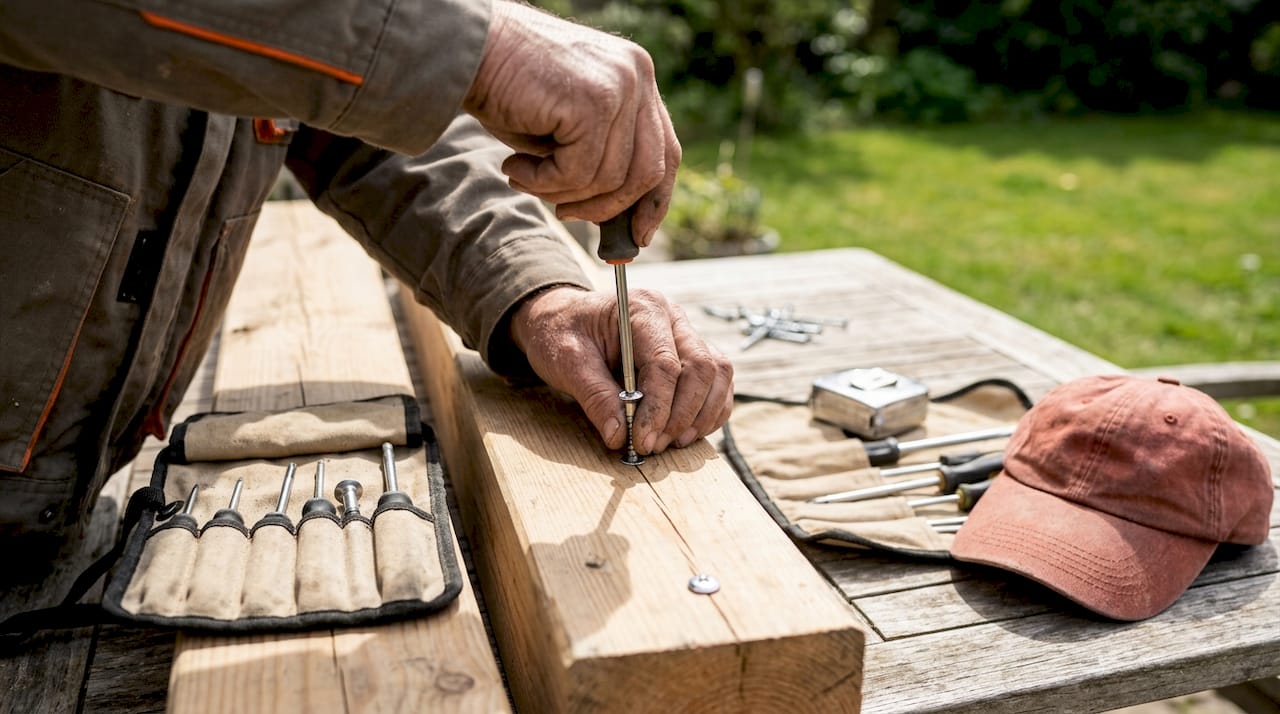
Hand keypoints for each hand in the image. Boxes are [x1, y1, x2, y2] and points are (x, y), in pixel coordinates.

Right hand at [463, 1, 679, 245]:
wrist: (464, 48)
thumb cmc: (506, 88)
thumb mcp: (566, 127)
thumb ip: (599, 156)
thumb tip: (619, 220)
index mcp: (637, 77)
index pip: (665, 151)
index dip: (655, 200)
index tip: (638, 235)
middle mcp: (637, 75)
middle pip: (648, 172)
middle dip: (608, 209)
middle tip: (566, 215)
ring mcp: (620, 85)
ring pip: (610, 179)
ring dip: (563, 193)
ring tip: (524, 177)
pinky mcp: (593, 102)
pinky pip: (579, 172)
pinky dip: (544, 183)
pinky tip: (514, 167)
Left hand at [510, 286, 733, 454]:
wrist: (562, 319)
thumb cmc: (562, 333)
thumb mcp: (568, 362)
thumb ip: (595, 396)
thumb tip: (619, 436)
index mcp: (642, 309)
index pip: (665, 363)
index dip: (658, 408)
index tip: (642, 440)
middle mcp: (672, 317)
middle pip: (701, 368)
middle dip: (683, 415)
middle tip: (655, 445)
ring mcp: (686, 333)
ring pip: (718, 374)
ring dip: (702, 414)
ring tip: (672, 442)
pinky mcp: (691, 353)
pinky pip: (718, 382)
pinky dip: (710, 410)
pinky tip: (686, 432)